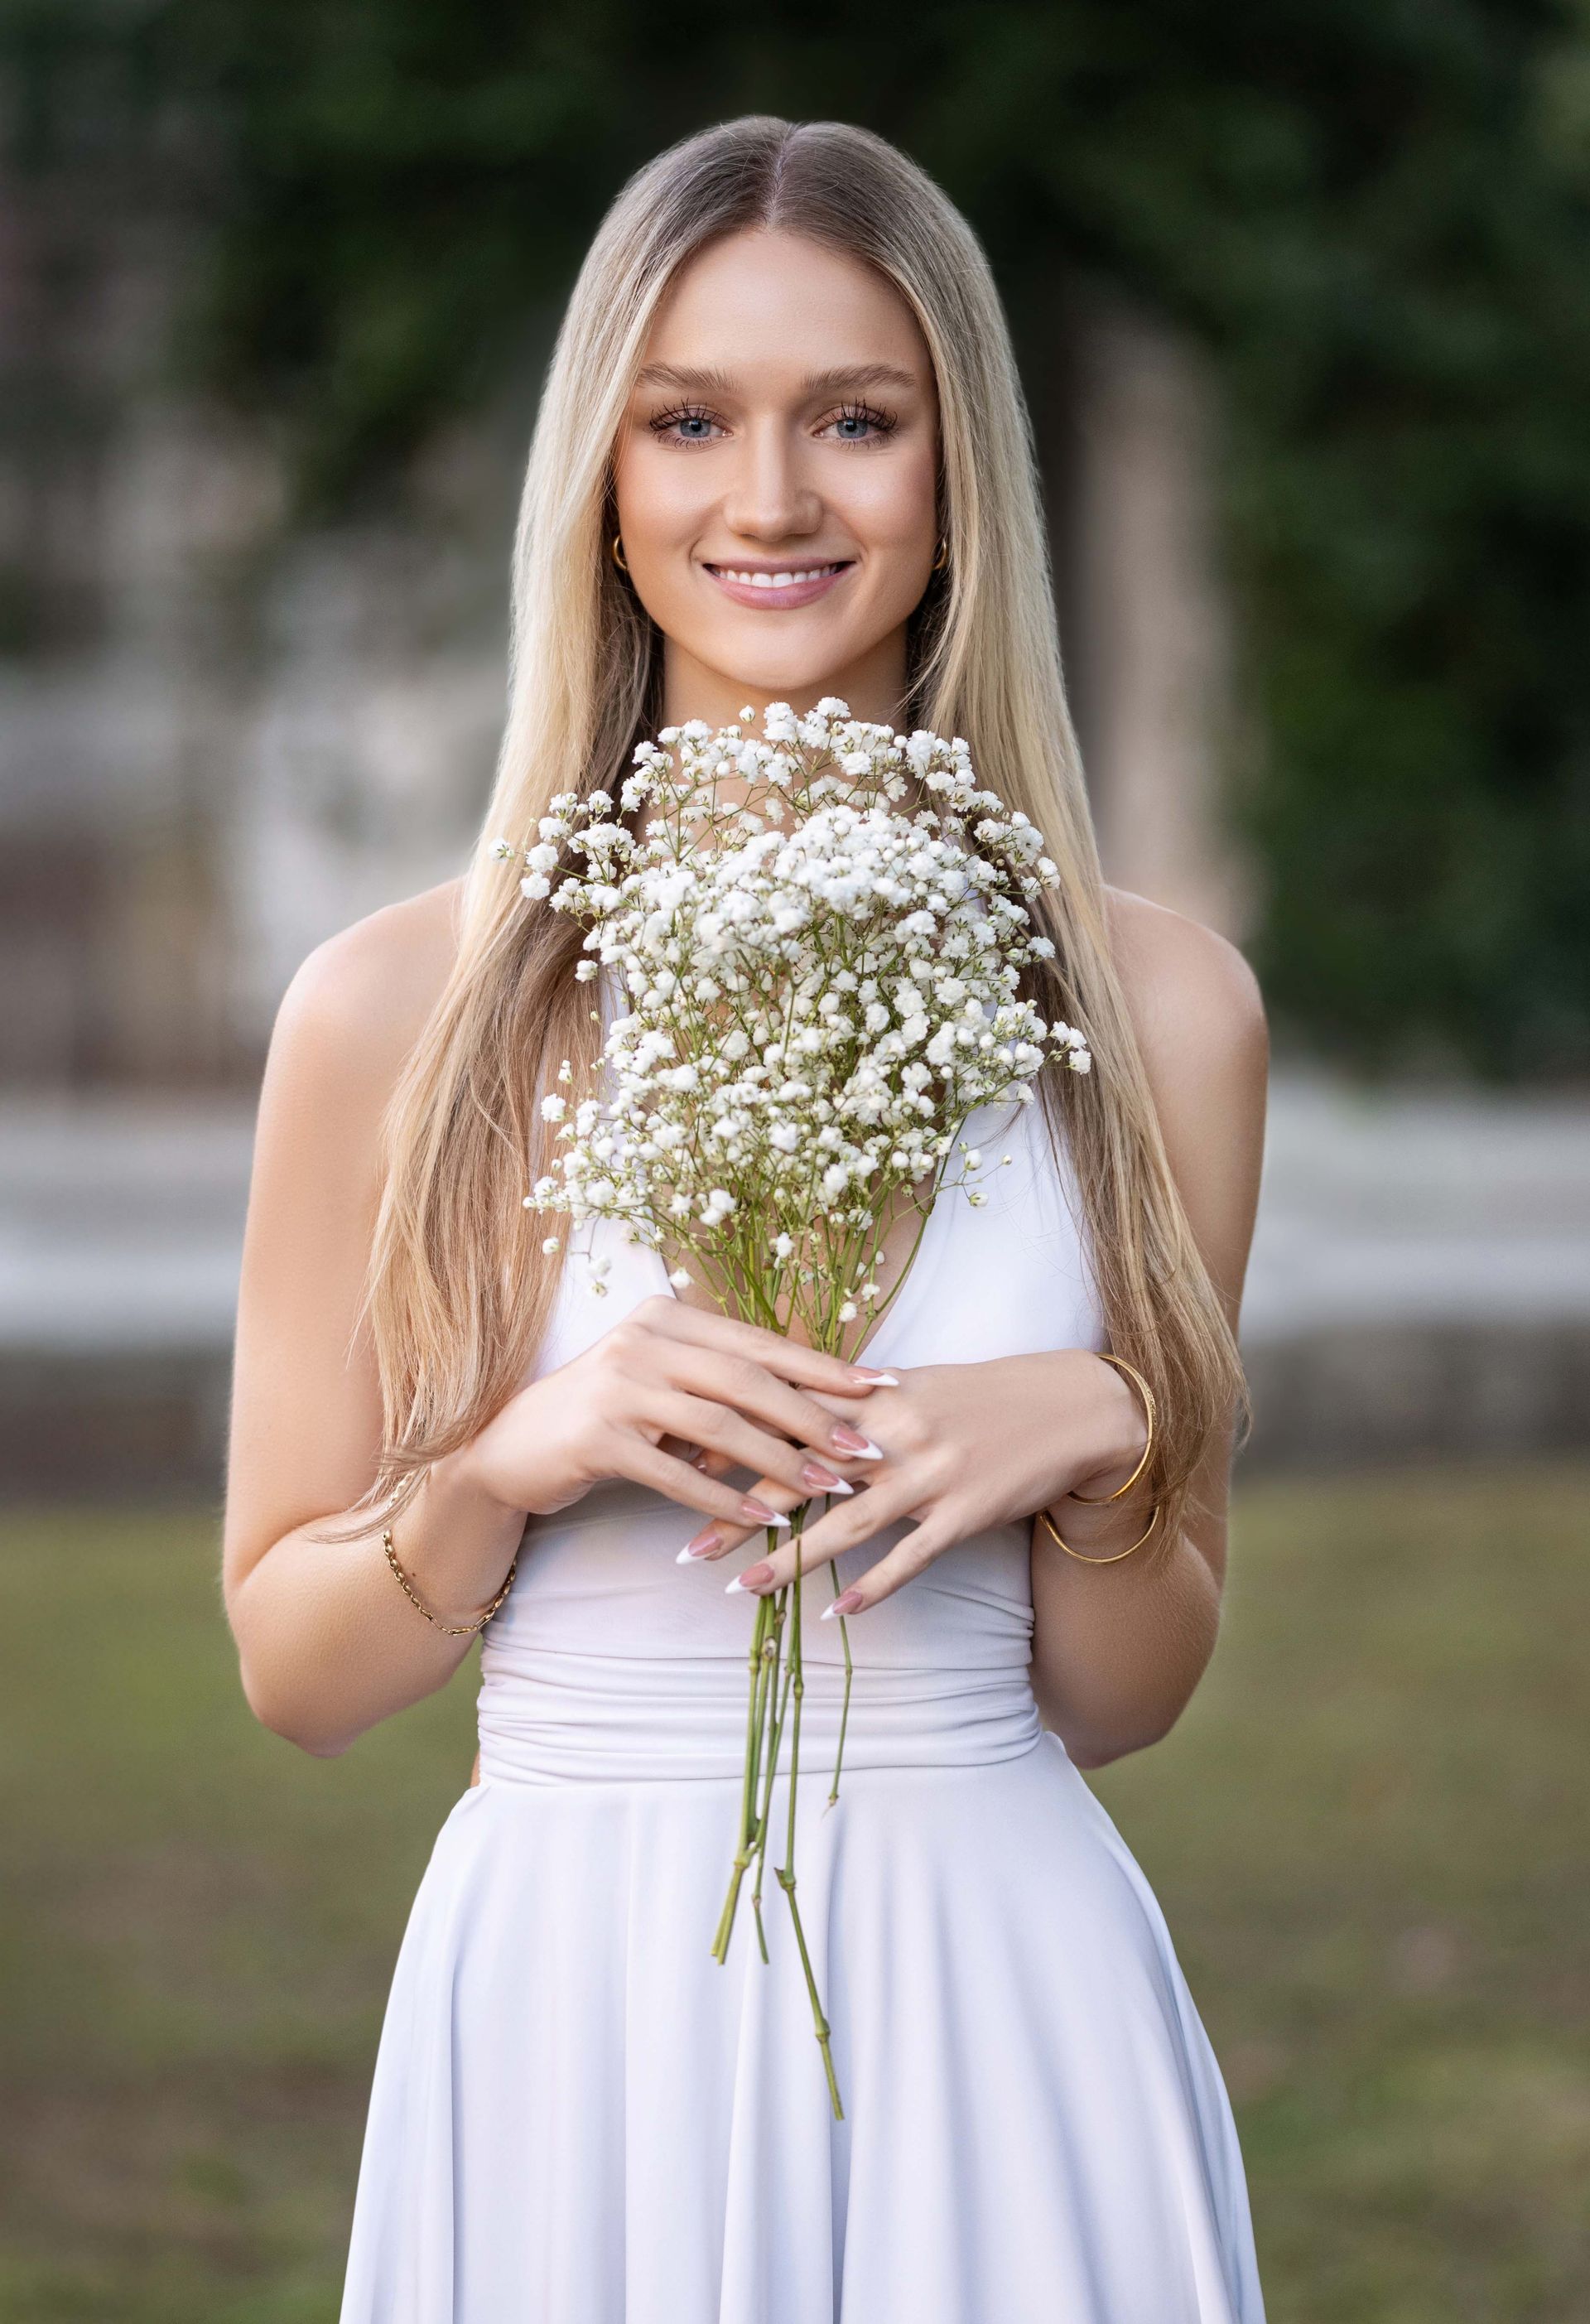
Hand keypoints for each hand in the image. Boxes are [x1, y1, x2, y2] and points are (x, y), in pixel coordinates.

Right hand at [459, 1296, 896, 1532]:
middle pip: (748, 1380)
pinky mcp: (597, 1437)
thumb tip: (815, 1401)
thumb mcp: (662, 1386)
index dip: (823, 1366)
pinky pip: (676, 1473)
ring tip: (828, 1491)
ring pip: (719, 1425)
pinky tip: (762, 1521)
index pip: (759, 1343)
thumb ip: (720, 1382)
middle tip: (867, 1449)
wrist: (510, 1452)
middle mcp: (642, 1341)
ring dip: (780, 1462)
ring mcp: (617, 1387)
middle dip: (815, 1417)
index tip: (881, 1386)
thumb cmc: (603, 1419)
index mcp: (666, 1318)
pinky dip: (724, 1499)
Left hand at [680, 1348, 1147, 1614]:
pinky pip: (910, 1557)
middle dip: (738, 1512)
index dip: (727, 1443)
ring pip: (846, 1523)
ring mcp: (930, 1474)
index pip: (782, 1417)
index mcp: (873, 1395)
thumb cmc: (984, 1395)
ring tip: (742, 1592)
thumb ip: (852, 1399)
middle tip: (686, 1547)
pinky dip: (872, 1585)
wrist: (1072, 1407)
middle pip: (800, 1474)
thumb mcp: (914, 1385)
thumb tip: (785, 1405)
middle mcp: (893, 1432)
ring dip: (791, 1561)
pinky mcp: (964, 1512)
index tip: (674, 1465)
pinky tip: (835, 1613)